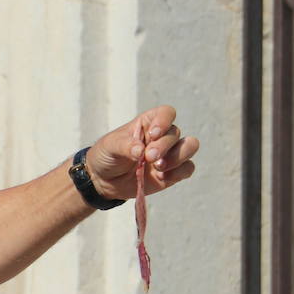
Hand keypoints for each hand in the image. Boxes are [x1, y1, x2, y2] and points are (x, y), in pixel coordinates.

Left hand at [84, 105, 198, 199]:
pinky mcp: (171, 173)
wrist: (103, 180)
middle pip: (175, 133)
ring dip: (177, 157)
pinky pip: (187, 168)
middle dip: (164, 146)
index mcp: (148, 123)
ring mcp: (169, 154)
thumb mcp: (109, 146)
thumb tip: (141, 151)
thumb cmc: (107, 155)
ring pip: (189, 147)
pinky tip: (162, 178)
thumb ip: (125, 146)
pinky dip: (179, 172)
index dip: (164, 121)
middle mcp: (162, 137)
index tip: (153, 134)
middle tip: (149, 157)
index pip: (166, 113)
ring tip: (158, 167)